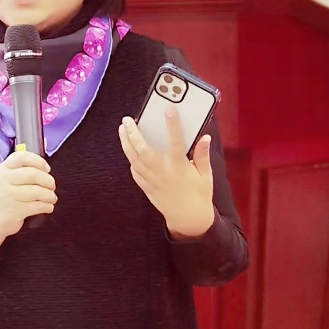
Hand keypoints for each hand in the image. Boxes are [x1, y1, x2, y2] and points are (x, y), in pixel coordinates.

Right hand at [0, 150, 56, 253]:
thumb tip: (45, 141)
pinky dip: (47, 206)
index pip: (23, 156)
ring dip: (50, 195)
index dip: (39, 161)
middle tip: (51, 186)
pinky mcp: (14, 210)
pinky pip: (38, 206)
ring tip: (51, 197)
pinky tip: (47, 206)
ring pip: (38, 191)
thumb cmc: (6, 195)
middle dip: (49, 181)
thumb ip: (27, 162)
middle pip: (34, 175)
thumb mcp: (11, 176)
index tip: (46, 168)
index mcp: (5, 168)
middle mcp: (4, 180)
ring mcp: (8, 195)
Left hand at [119, 108, 215, 237]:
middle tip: (127, 120)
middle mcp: (163, 172)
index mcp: (179, 166)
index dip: (172, 124)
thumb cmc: (199, 195)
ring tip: (122, 130)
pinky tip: (130, 151)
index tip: (168, 109)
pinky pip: (135, 172)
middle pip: (143, 149)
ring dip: (127, 144)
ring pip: (134, 159)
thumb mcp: (205, 175)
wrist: (189, 219)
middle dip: (133, 133)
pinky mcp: (147, 187)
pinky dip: (131, 160)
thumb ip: (202, 155)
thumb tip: (204, 137)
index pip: (176, 140)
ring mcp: (152, 180)